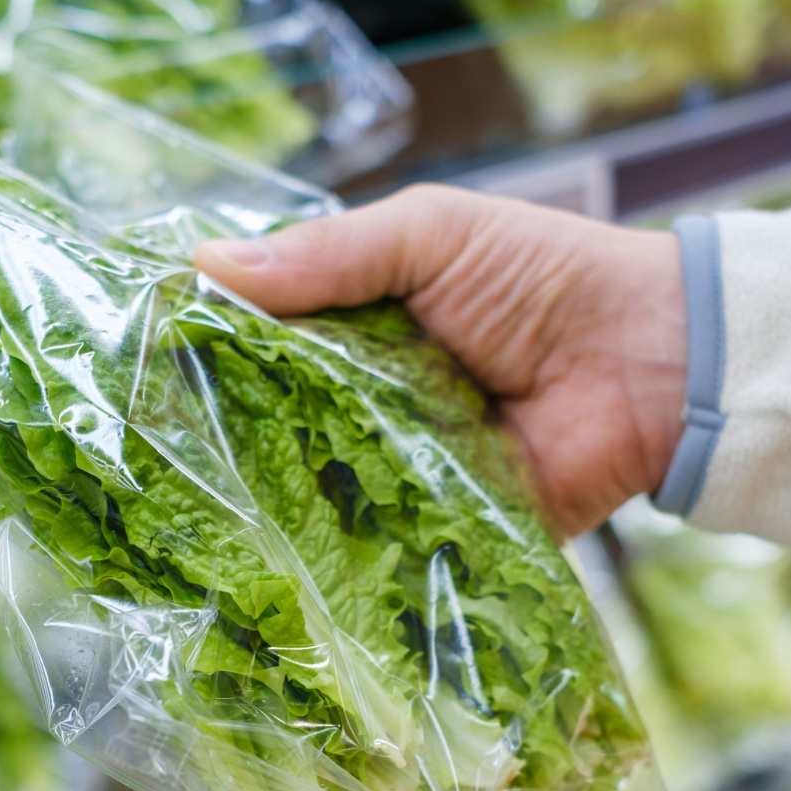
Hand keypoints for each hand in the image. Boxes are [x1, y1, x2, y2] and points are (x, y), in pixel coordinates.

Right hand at [194, 184, 686, 537]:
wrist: (650, 365)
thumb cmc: (544, 278)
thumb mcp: (431, 235)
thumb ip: (328, 256)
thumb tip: (201, 265)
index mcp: (360, 322)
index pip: (264, 337)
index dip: (208, 348)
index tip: (141, 364)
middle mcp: (366, 397)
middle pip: (276, 417)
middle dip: (221, 430)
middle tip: (145, 448)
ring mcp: (394, 464)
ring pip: (310, 483)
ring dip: (261, 491)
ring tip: (182, 507)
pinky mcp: (430, 524)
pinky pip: (369, 539)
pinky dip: (326, 547)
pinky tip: (263, 556)